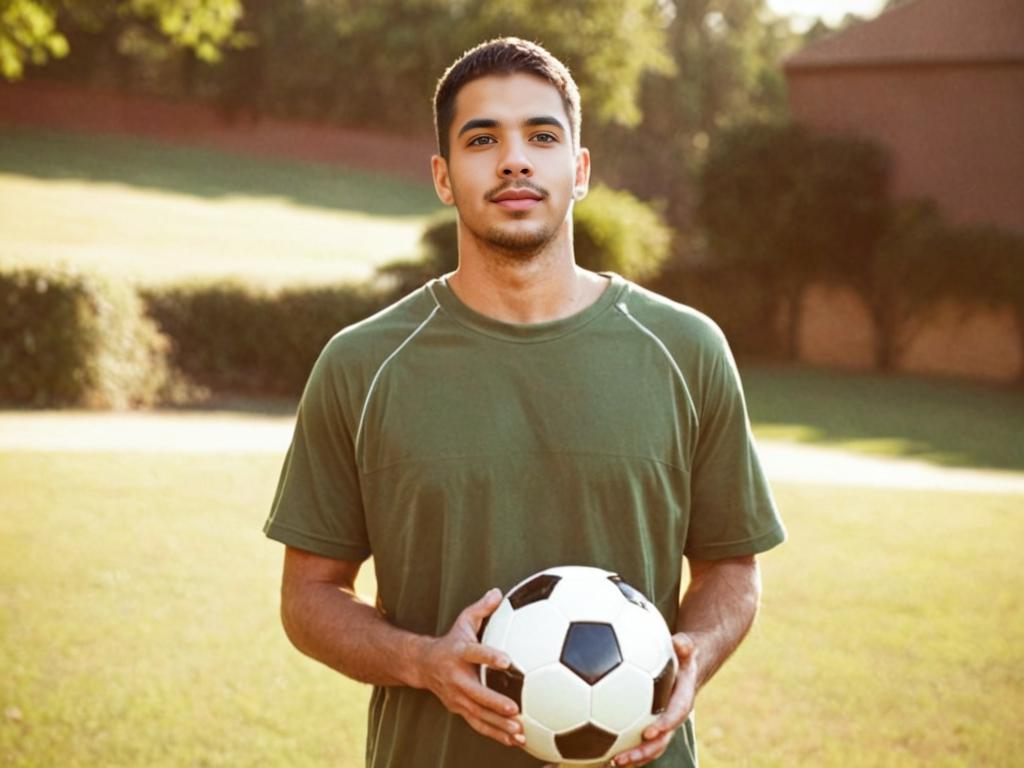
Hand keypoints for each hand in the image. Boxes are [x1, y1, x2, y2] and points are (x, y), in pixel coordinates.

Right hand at [415, 588, 525, 747]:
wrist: (422, 665)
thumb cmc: (452, 640)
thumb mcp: (463, 621)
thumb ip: (482, 608)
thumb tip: (499, 591)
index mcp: (459, 653)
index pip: (475, 653)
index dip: (490, 657)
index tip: (508, 661)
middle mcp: (456, 677)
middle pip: (476, 692)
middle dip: (494, 702)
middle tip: (515, 709)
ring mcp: (456, 696)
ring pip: (478, 714)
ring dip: (498, 725)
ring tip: (519, 731)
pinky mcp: (460, 709)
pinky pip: (479, 724)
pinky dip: (496, 734)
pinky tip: (516, 741)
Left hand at [609, 633, 697, 766]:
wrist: (686, 670)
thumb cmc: (682, 656)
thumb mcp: (686, 648)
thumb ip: (684, 645)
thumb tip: (679, 641)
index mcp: (682, 700)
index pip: (676, 716)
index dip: (664, 725)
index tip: (648, 731)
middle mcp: (672, 718)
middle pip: (660, 742)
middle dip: (642, 753)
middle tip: (622, 758)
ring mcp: (661, 726)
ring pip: (648, 748)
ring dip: (632, 759)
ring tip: (610, 764)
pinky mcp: (649, 727)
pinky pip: (638, 742)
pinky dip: (622, 749)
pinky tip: (600, 755)